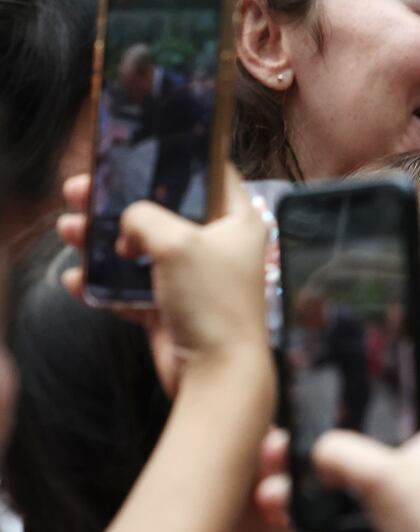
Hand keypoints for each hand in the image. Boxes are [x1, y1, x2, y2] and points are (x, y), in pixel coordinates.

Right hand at [57, 166, 268, 373]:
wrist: (216, 375)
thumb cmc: (212, 303)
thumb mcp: (177, 243)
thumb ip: (146, 217)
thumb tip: (127, 221)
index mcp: (238, 221)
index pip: (212, 175)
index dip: (178, 162)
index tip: (139, 156)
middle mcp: (218, 246)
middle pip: (164, 212)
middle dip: (120, 203)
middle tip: (81, 191)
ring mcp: (193, 279)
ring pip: (140, 250)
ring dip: (102, 241)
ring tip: (69, 230)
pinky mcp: (170, 309)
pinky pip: (130, 290)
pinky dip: (104, 285)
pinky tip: (78, 280)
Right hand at [280, 368, 419, 531]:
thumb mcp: (380, 476)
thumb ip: (341, 453)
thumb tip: (317, 450)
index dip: (398, 368)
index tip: (358, 370)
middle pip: (377, 439)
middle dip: (323, 447)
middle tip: (284, 446)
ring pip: (361, 489)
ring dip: (315, 497)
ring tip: (274, 499)